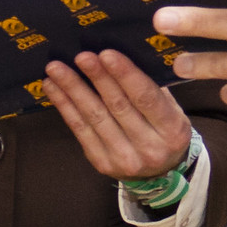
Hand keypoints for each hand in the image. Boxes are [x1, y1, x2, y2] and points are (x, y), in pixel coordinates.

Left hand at [41, 50, 193, 179]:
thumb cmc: (164, 130)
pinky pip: (80, 130)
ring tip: (56, 69)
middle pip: (117, 106)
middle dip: (97, 77)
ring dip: (73, 89)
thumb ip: (154, 86)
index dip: (125, 74)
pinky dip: (65, 106)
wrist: (159, 174)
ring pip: (94, 117)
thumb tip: (123, 52)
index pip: (146, 98)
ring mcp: (123, 158)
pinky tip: (53, 88)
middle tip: (80, 56)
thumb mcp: (173, 109)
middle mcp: (149, 147)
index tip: (106, 54)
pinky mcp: (101, 162)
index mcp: (172, 130)